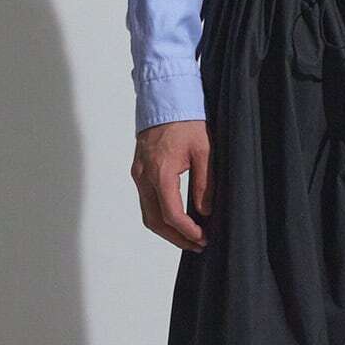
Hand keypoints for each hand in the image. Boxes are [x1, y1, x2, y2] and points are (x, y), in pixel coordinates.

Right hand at [132, 119, 212, 250]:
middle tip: (197, 245)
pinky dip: (160, 215)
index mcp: (160, 172)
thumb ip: (205, 183)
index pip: (170, 213)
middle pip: (154, 221)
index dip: (187, 231)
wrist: (165, 98)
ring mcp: (138, 174)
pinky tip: (177, 218)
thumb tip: (205, 212)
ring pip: (147, 214)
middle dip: (175, 238)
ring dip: (166, 230)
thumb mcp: (204, 151)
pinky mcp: (139, 171)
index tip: (203, 238)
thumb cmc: (187, 121)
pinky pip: (146, 201)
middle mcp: (144, 176)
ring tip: (189, 237)